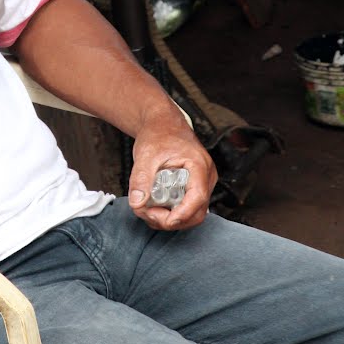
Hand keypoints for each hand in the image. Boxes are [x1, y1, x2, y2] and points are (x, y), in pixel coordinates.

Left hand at [127, 108, 216, 230]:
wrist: (162, 124)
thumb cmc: (159, 134)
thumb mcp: (146, 155)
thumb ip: (140, 179)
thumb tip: (137, 203)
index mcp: (199, 166)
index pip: (197, 198)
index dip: (180, 215)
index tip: (159, 218)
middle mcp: (206, 177)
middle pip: (196, 212)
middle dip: (171, 220)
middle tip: (147, 212)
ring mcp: (202, 183)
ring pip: (191, 213)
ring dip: (169, 218)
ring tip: (147, 208)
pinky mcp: (194, 188)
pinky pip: (187, 208)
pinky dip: (170, 213)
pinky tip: (154, 206)